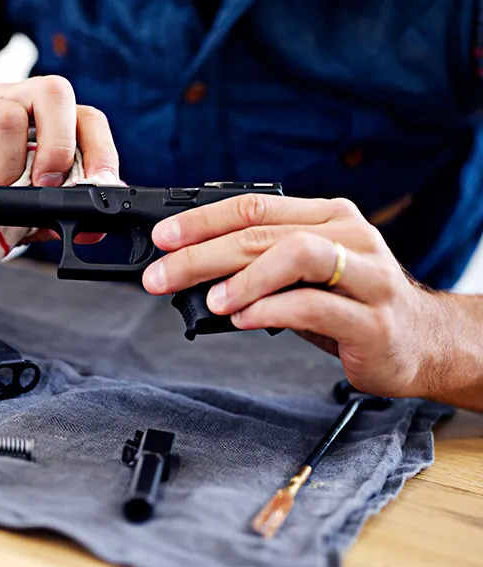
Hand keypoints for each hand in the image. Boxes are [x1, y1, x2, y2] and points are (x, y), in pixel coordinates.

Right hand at [0, 75, 119, 249]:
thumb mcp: (28, 216)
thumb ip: (59, 215)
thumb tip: (96, 228)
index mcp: (36, 118)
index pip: (84, 114)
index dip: (100, 148)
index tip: (100, 185)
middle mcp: (4, 102)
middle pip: (51, 90)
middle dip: (59, 145)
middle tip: (46, 184)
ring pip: (6, 117)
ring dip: (9, 168)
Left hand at [141, 193, 444, 398]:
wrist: (421, 342)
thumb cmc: (352, 306)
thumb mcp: (303, 276)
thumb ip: (259, 265)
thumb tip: (191, 270)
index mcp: (326, 217)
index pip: (254, 206)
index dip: (201, 221)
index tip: (163, 239)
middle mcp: (349, 236)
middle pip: (262, 232)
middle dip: (202, 253)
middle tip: (162, 275)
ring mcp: (366, 275)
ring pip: (295, 255)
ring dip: (242, 276)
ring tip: (209, 299)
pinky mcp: (373, 319)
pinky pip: (314, 305)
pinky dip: (270, 310)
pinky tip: (242, 320)